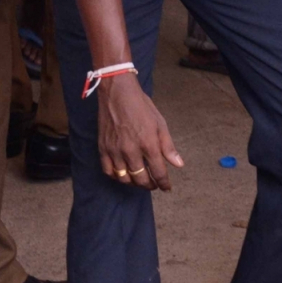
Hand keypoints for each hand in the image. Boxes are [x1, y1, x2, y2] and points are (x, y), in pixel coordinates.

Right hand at [95, 73, 183, 190]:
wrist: (117, 94)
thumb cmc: (141, 107)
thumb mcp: (160, 124)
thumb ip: (168, 147)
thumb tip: (178, 164)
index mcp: (148, 144)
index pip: (158, 172)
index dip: (164, 183)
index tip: (167, 188)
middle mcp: (130, 150)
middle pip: (141, 179)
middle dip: (150, 185)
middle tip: (154, 184)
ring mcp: (114, 150)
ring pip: (124, 178)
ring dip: (134, 183)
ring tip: (140, 180)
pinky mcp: (102, 148)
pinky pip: (108, 171)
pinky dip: (117, 177)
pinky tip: (124, 174)